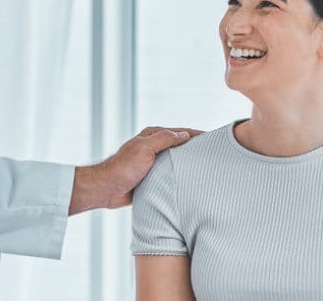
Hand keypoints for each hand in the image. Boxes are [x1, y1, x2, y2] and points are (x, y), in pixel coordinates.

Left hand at [69, 126, 202, 214]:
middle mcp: (154, 147)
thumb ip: (164, 139)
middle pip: (181, 146)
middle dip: (196, 148)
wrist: (106, 190)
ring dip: (189, 164)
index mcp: (152, 136)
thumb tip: (185, 134)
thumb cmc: (122, 168)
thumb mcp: (145, 149)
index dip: (197, 134)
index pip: (181, 132)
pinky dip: (181, 177)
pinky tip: (191, 182)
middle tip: (216, 154)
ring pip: (177, 161)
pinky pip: (171, 176)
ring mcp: (154, 163)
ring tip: (207, 168)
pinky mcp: (153, 178)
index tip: (214, 138)